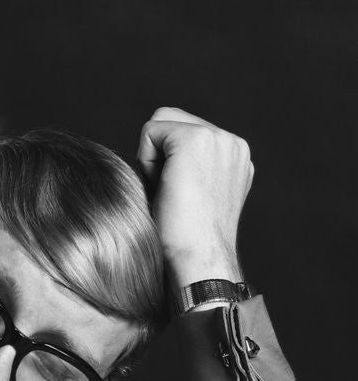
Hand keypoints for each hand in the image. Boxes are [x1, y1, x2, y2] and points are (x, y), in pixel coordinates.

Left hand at [137, 107, 254, 287]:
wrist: (199, 262)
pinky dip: (145, 160)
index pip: (185, 133)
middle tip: (167, 195)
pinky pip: (151, 130)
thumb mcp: (191, 200)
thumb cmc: (185, 244)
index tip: (175, 198)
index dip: (165, 162)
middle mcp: (234, 144)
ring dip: (152, 158)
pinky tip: (162, 189)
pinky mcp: (198, 139)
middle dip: (158, 153)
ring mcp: (220, 138)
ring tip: (167, 193)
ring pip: (161, 121)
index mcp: (235, 159)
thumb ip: (184, 173)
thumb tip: (153, 163)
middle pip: (172, 118)